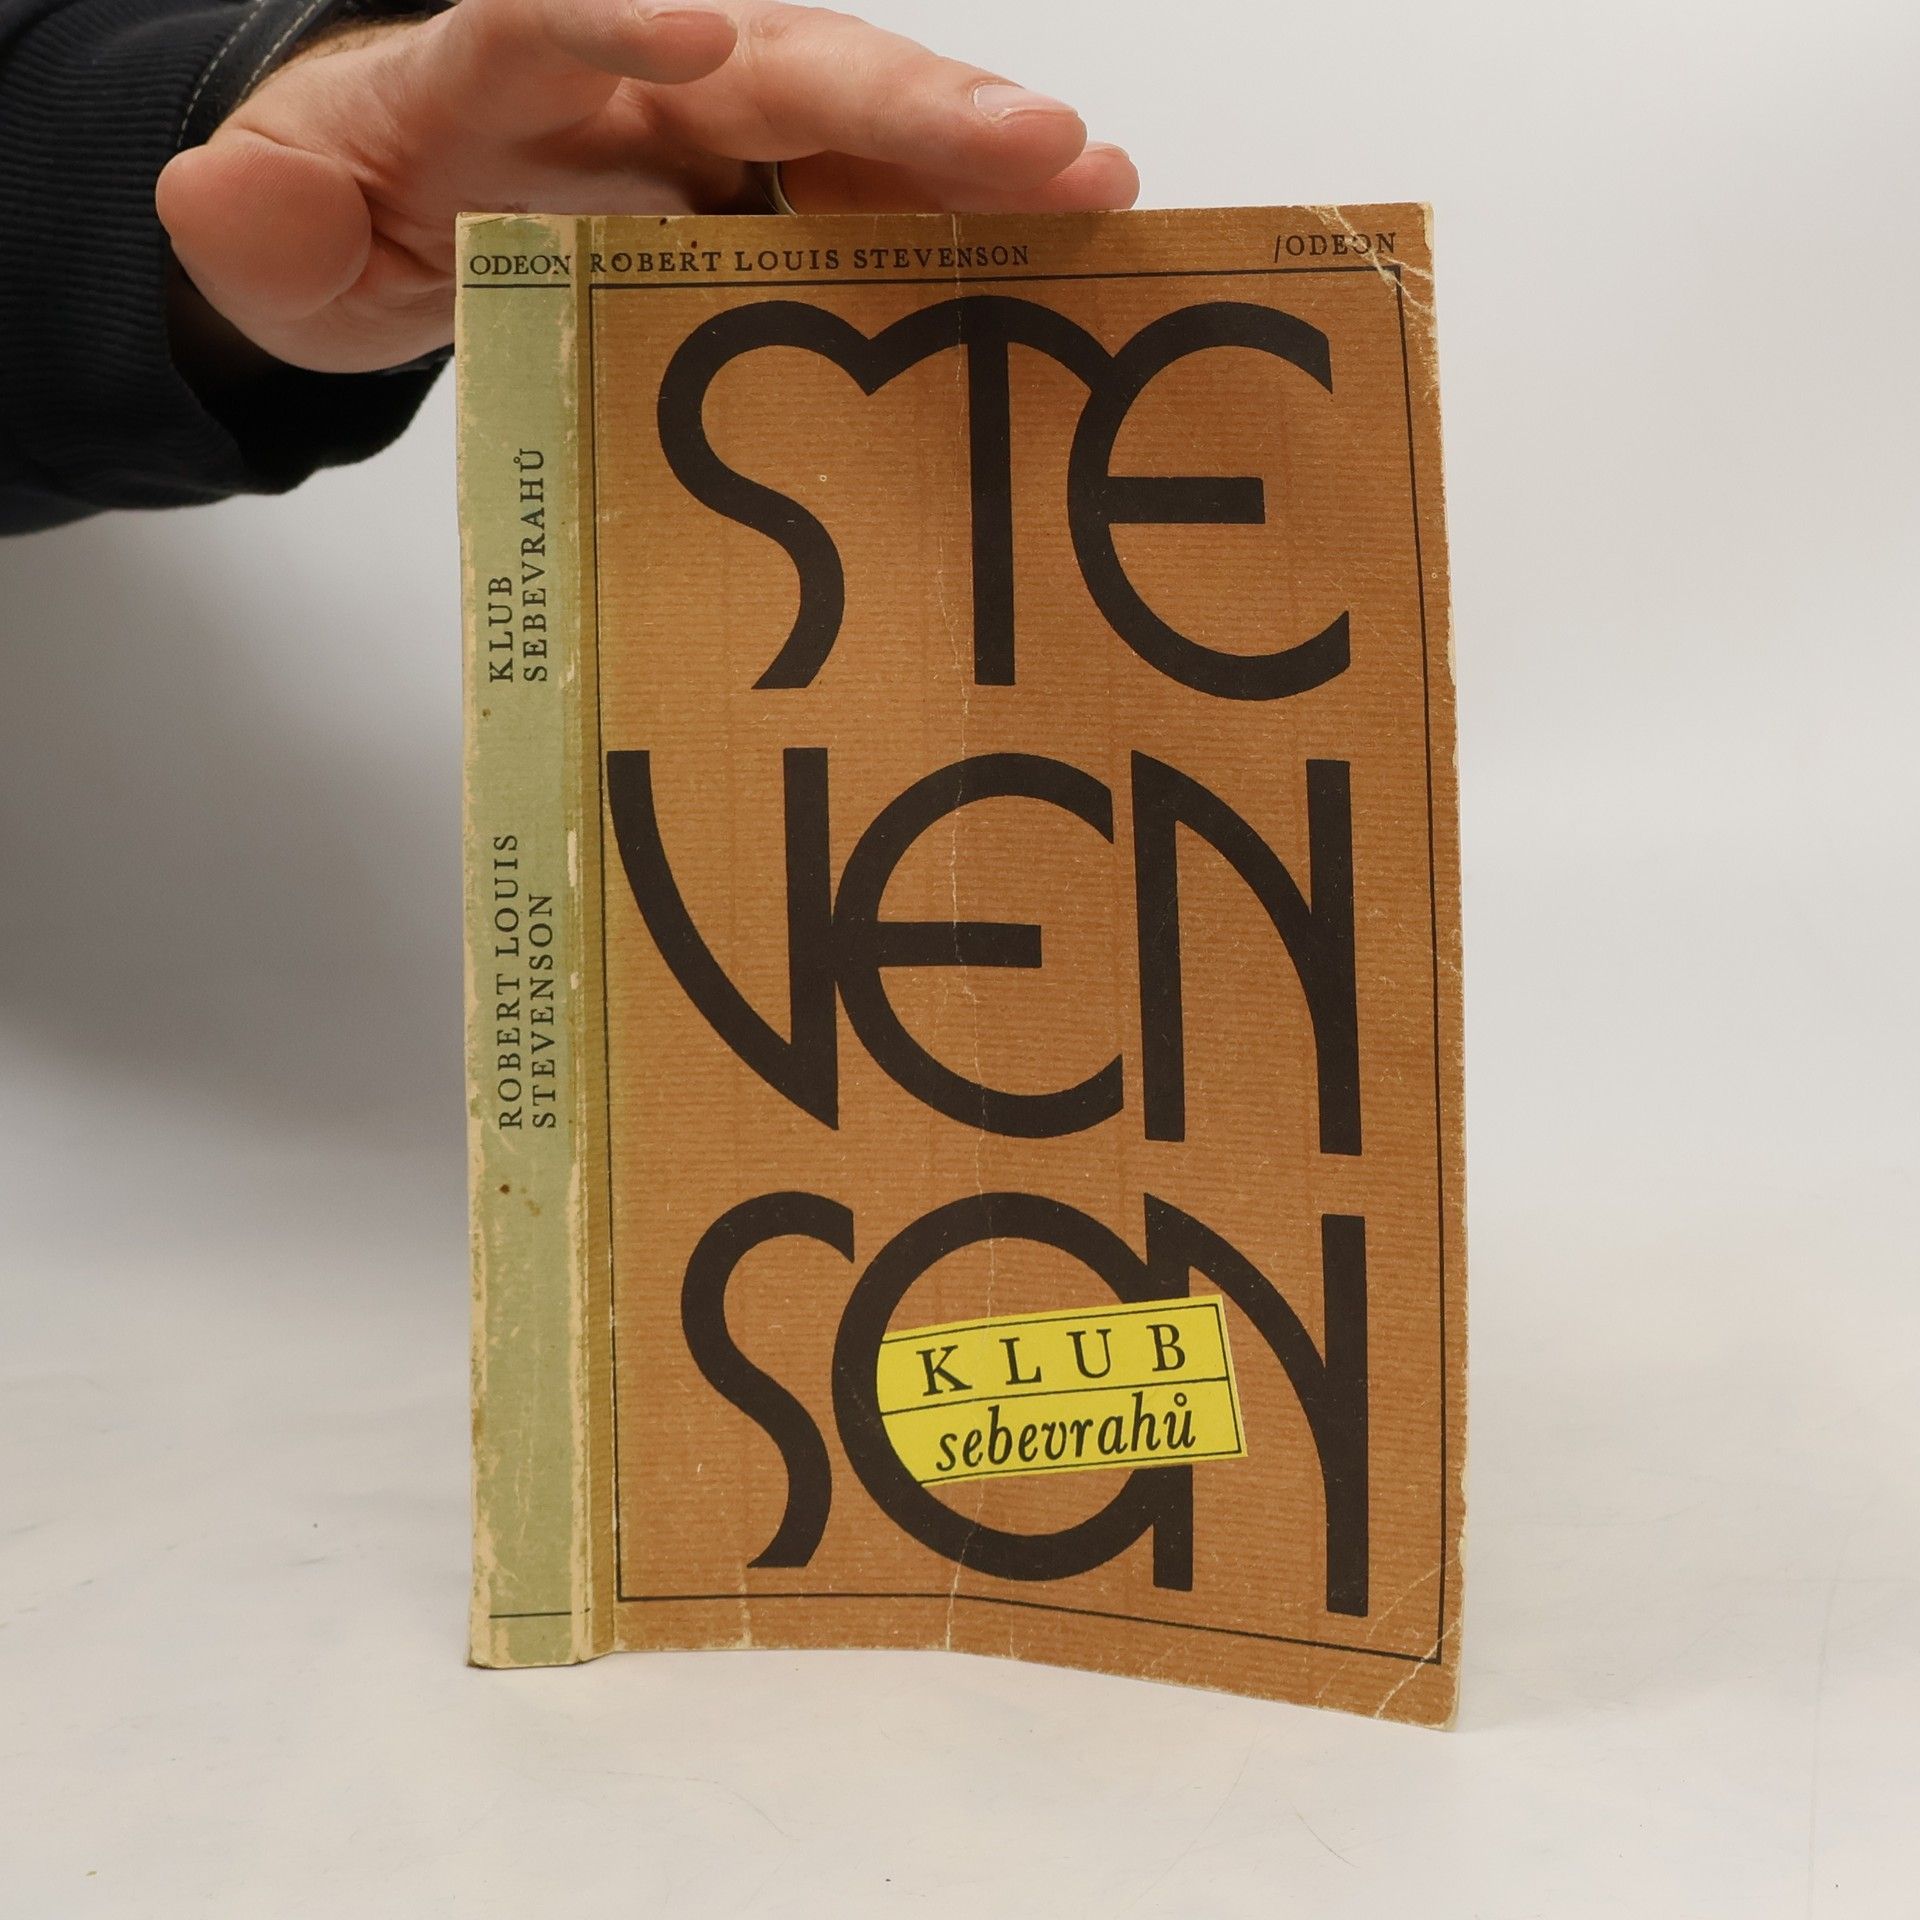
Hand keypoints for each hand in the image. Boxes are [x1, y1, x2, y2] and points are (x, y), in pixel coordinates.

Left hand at [154, 2, 1137, 375]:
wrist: (409, 211)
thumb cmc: (354, 217)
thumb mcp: (279, 236)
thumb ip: (259, 223)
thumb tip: (222, 201)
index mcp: (489, 78)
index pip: (542, 22)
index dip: (619, 15)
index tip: (705, 36)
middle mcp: (629, 81)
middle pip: (770, 64)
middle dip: (897, 100)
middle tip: (1028, 139)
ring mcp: (713, 131)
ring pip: (851, 116)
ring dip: (972, 149)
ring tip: (1092, 181)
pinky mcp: (764, 188)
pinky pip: (870, 191)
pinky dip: (961, 214)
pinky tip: (1062, 235)